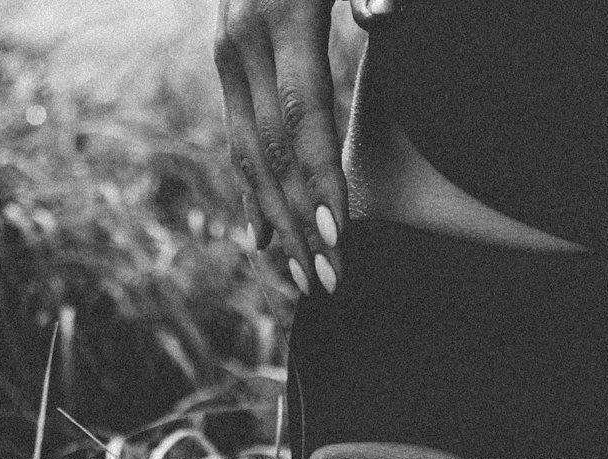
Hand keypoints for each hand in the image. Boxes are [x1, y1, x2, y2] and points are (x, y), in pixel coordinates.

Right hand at [214, 0, 350, 293]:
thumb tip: (381, 17)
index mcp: (282, 17)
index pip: (301, 116)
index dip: (320, 178)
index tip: (340, 234)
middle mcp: (243, 44)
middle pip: (272, 152)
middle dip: (301, 223)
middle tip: (328, 282)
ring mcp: (228, 56)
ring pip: (249, 156)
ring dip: (278, 225)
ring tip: (302, 281)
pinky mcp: (226, 65)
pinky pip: (237, 142)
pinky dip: (253, 196)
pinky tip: (265, 242)